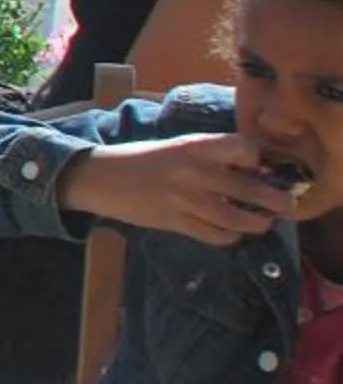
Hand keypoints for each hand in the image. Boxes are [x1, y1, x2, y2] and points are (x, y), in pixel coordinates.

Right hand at [66, 132, 299, 245]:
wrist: (99, 178)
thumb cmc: (140, 159)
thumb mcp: (176, 147)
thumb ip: (208, 157)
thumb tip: (248, 169)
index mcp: (194, 146)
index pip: (243, 148)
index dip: (259, 159)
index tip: (261, 166)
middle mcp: (194, 172)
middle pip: (249, 188)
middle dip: (274, 199)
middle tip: (284, 204)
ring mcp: (184, 199)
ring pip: (236, 217)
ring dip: (257, 223)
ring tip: (263, 222)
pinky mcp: (174, 222)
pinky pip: (214, 235)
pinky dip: (229, 236)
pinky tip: (231, 232)